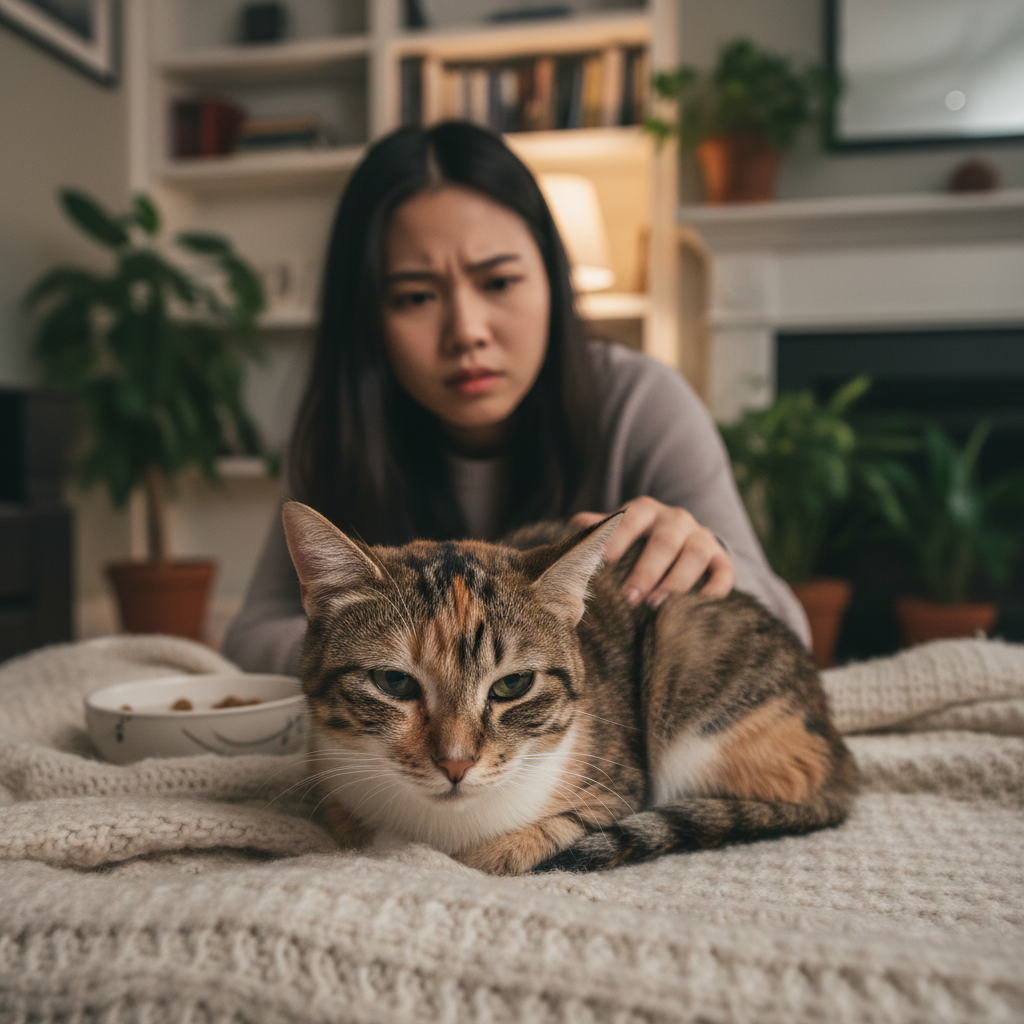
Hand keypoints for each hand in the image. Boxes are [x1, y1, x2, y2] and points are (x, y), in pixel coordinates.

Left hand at [570, 497, 735, 607]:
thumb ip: (598, 529)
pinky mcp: (720, 558)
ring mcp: (702, 538)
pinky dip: (716, 587)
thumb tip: (576, 525)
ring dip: (676, 581)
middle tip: (630, 597)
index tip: (605, 561)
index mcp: (646, 510)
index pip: (633, 518)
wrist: (680, 541)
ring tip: (657, 606)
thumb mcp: (617, 530)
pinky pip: (724, 570)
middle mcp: (677, 519)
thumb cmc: (637, 540)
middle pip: (665, 541)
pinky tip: (700, 603)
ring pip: (695, 554)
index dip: (619, 538)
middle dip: (647, 570)